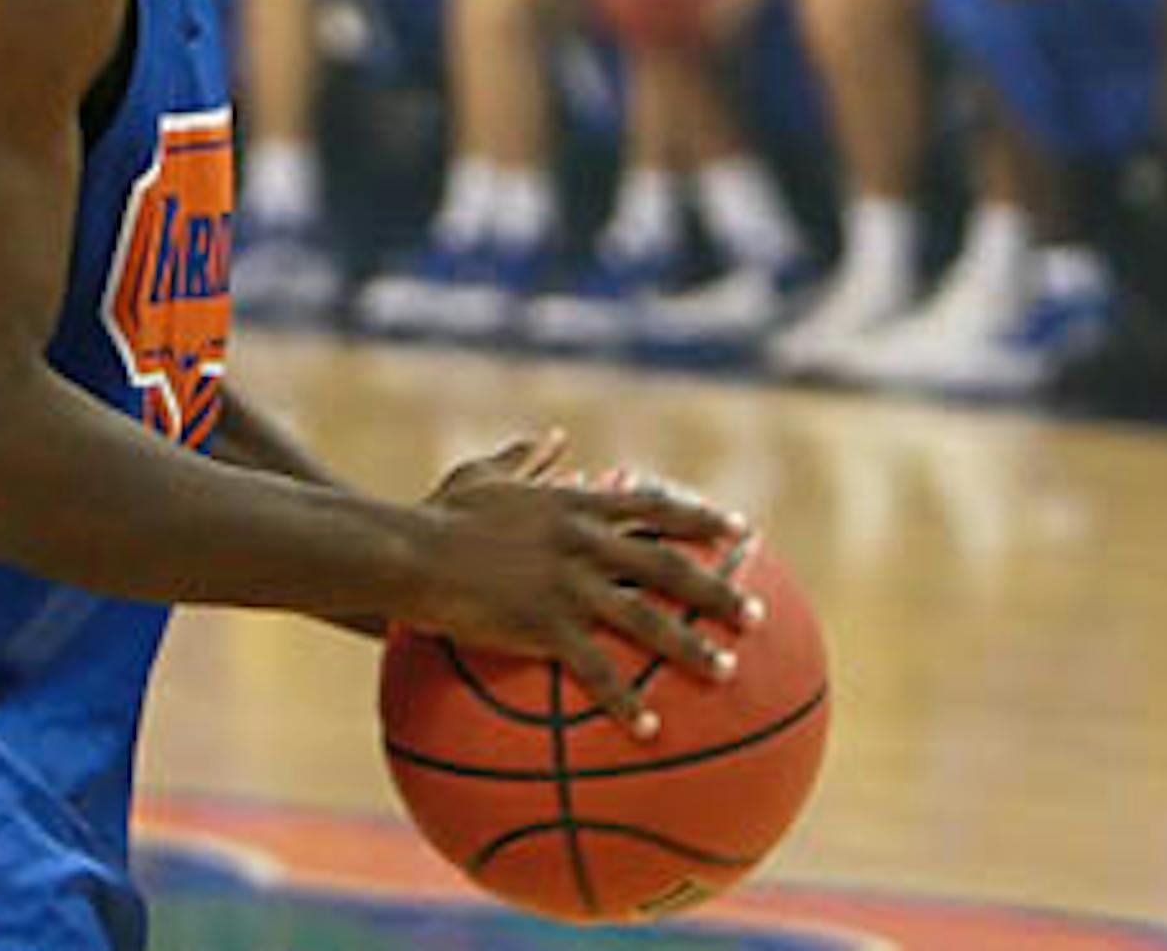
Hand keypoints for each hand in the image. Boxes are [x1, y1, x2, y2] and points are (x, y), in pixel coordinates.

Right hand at [408, 431, 757, 737]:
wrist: (410, 551)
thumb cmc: (440, 513)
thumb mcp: (482, 474)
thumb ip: (524, 456)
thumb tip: (554, 437)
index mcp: (573, 503)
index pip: (653, 508)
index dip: (700, 519)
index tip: (741, 532)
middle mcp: (583, 541)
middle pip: (667, 564)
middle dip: (717, 589)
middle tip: (756, 614)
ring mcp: (567, 585)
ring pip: (646, 618)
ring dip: (691, 646)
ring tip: (726, 670)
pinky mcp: (545, 626)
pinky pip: (596, 669)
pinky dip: (626, 701)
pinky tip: (651, 730)